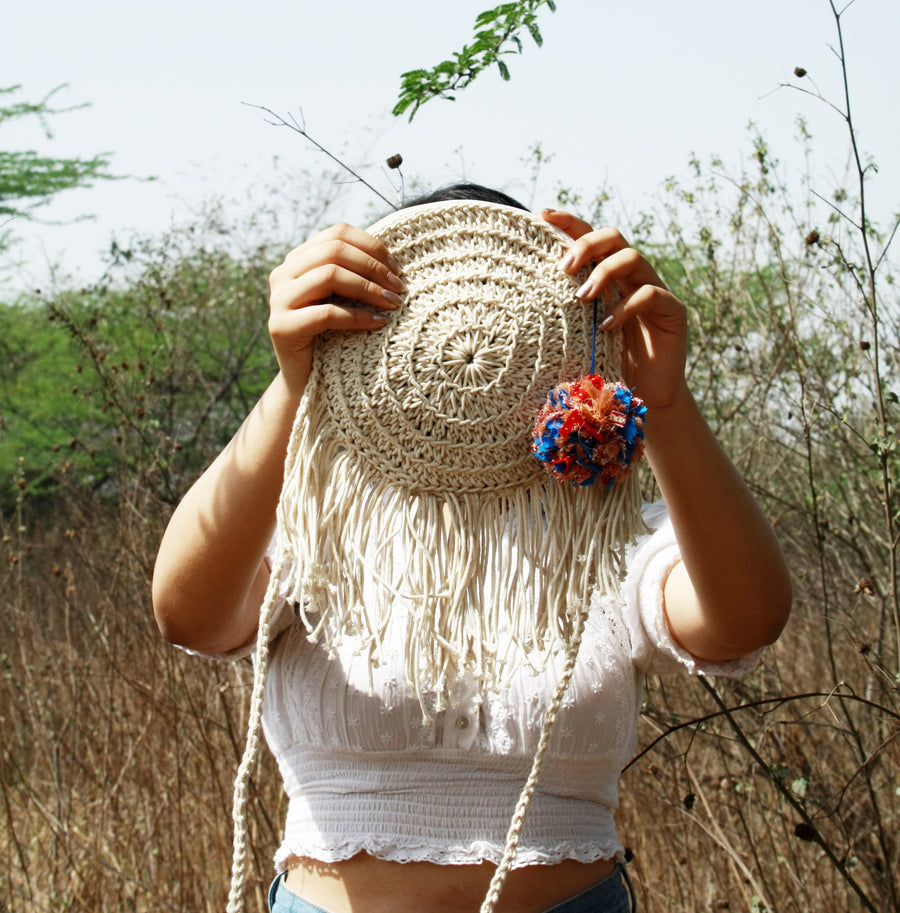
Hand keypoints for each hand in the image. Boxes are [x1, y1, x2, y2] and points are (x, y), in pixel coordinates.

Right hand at [267, 222, 405, 393]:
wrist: (306, 381)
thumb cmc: (332, 336)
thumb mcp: (343, 298)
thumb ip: (354, 274)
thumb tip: (396, 259)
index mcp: (298, 260)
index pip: (337, 234)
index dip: (371, 246)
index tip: (397, 267)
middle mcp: (283, 273)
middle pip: (335, 251)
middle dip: (373, 268)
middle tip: (400, 287)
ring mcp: (278, 299)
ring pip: (330, 276)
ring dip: (369, 289)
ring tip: (394, 303)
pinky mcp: (281, 326)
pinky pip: (327, 313)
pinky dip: (358, 316)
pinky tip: (379, 322)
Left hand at [542, 210, 687, 409]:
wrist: (644, 397)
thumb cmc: (603, 366)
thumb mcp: (575, 337)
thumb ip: (559, 315)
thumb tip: (516, 301)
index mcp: (606, 277)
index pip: (589, 238)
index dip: (568, 223)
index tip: (541, 215)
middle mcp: (630, 277)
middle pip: (612, 237)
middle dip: (586, 245)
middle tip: (564, 268)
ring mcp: (654, 291)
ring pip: (632, 258)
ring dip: (604, 272)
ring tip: (583, 297)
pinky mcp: (673, 311)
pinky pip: (651, 294)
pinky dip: (626, 307)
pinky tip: (606, 326)